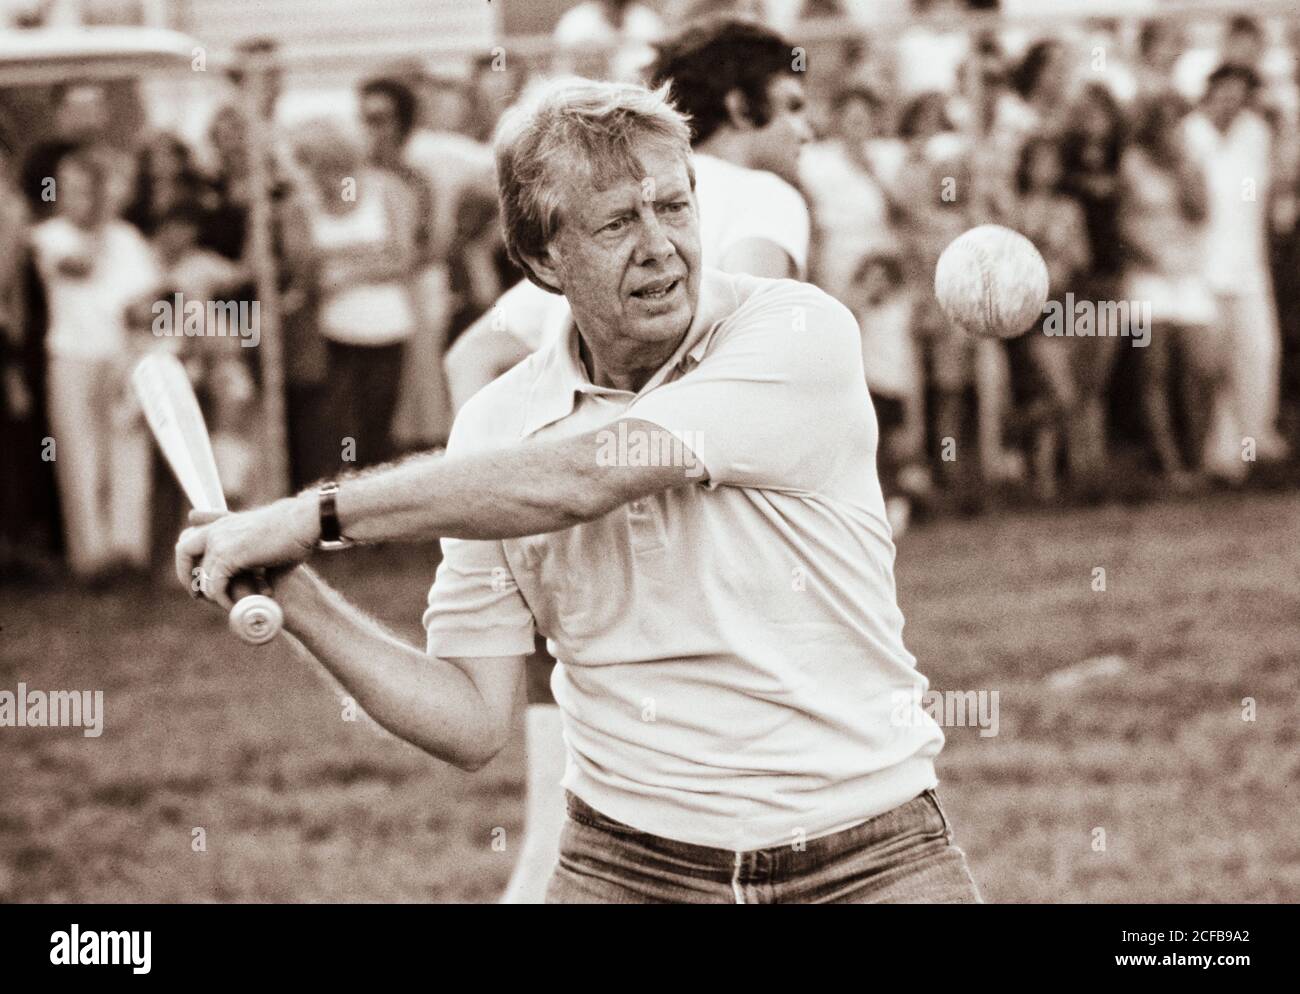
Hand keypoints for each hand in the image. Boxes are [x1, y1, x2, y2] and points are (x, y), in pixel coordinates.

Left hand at [175, 494, 318, 608]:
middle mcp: (217, 529)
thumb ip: (250, 545)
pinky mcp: (228, 556)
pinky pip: (215, 585)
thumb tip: (254, 564)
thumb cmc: (294, 530)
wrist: (304, 523)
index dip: (189, 556)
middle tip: (198, 594)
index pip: (191, 534)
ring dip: (212, 593)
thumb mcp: (265, 535)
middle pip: (183, 550)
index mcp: (225, 521)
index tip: (196, 576)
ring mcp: (220, 541)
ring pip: (201, 574)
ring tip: (227, 604)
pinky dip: (223, 599)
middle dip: (187, 575)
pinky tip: (234, 606)